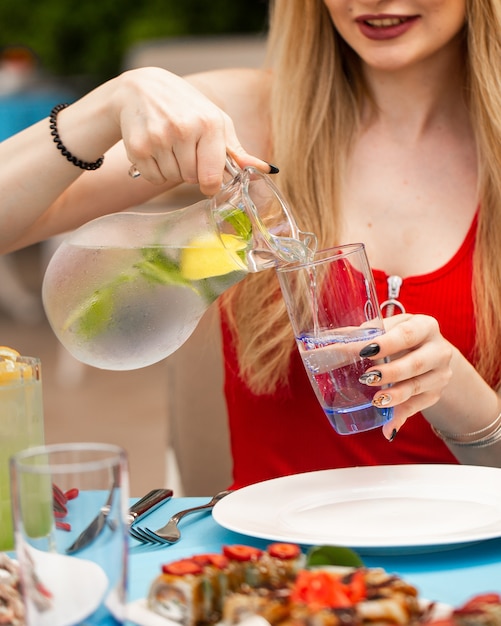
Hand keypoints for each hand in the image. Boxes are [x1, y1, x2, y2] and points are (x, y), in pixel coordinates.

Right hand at [109, 68, 269, 194]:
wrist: (141, 89)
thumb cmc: (186, 107)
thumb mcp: (215, 121)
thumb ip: (237, 151)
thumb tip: (267, 171)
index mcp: (209, 124)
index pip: (213, 176)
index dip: (211, 184)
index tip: (209, 181)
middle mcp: (184, 129)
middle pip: (191, 179)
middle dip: (190, 172)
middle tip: (185, 151)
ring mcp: (159, 138)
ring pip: (172, 179)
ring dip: (172, 170)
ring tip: (169, 147)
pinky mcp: (138, 146)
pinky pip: (153, 177)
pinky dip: (154, 171)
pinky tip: (154, 149)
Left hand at [359, 314, 453, 438]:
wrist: (430, 352)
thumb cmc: (399, 337)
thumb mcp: (386, 330)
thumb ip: (359, 336)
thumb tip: (322, 345)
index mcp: (424, 326)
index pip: (406, 334)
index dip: (387, 343)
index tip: (365, 351)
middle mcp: (438, 350)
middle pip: (416, 363)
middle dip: (391, 372)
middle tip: (367, 378)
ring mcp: (439, 374)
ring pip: (417, 387)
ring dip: (396, 395)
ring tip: (376, 400)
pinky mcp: (434, 394)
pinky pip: (416, 408)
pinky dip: (400, 417)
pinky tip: (387, 428)